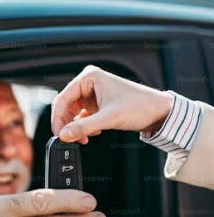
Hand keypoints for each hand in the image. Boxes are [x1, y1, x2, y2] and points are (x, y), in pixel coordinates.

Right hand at [51, 65, 173, 143]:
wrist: (158, 112)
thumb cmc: (139, 106)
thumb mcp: (108, 118)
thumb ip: (83, 127)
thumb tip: (63, 135)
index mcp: (89, 77)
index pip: (62, 99)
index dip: (58, 119)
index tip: (59, 134)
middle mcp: (89, 83)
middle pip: (66, 107)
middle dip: (67, 125)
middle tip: (69, 139)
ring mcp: (93, 94)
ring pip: (73, 114)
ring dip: (76, 128)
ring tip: (85, 137)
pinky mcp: (97, 104)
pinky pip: (82, 117)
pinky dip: (84, 127)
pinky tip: (93, 133)